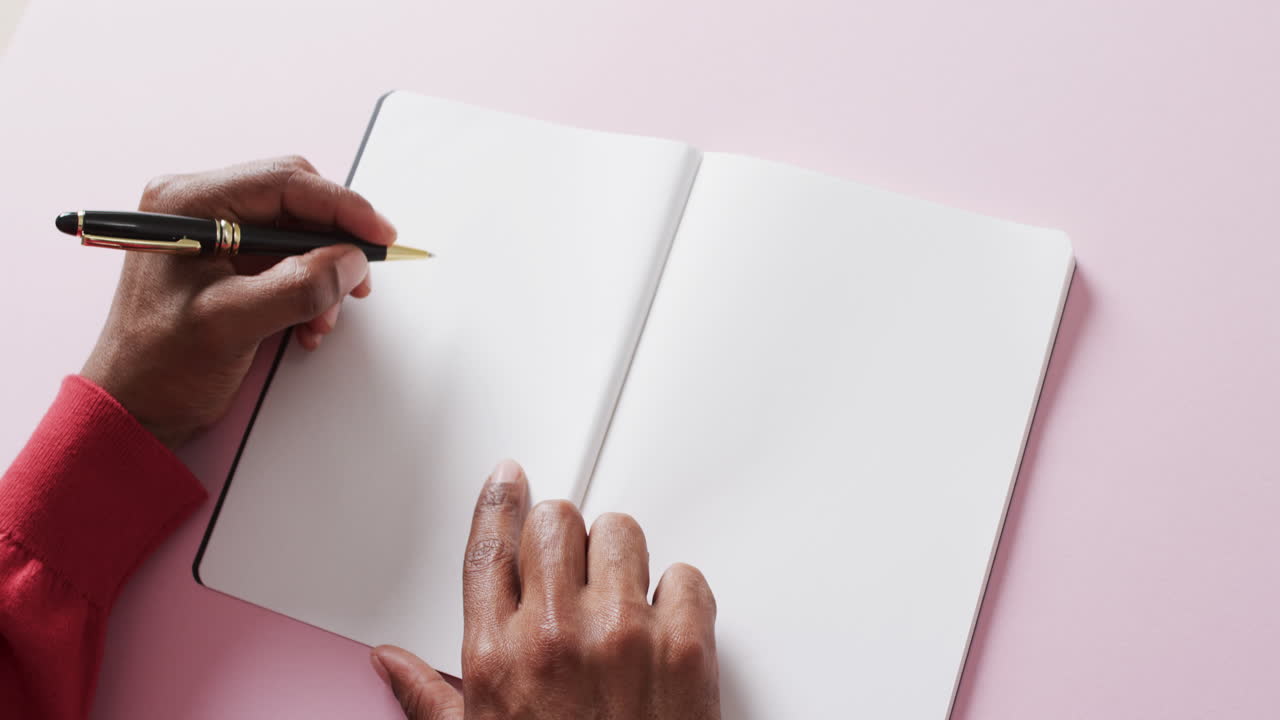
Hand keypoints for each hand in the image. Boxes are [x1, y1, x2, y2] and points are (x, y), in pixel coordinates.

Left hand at [81, 156, 395, 447]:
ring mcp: (214, 232)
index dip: (343, 206)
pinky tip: (307, 322)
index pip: (285, 183)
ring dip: (323, 274)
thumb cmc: (159, 367)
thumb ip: (298, 287)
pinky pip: (289, 258)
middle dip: (334, 244)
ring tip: (321, 318)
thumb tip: (351, 261)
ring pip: (299, 232)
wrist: (136, 408)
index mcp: (188, 204)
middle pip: (297, 202)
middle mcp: (199, 207)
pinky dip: (309, 288)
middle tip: (358, 279)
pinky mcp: (227, 258)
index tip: (380, 235)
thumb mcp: (233, 324)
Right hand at [370, 460, 720, 718]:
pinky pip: (685, 575)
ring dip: (621, 557)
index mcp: (498, 656)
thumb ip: (428, 696)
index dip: (498, 500)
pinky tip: (664, 626)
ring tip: (619, 600)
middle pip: (555, 521)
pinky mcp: (686, 646)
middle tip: (572, 568)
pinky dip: (679, 593)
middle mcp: (557, 634)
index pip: (489, 545)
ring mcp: (625, 635)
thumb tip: (390, 662)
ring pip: (622, 531)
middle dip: (561, 536)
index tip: (507, 479)